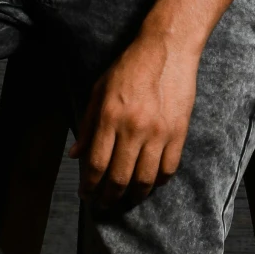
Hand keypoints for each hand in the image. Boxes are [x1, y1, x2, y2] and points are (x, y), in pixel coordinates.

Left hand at [75, 27, 199, 204]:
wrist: (166, 49)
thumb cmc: (129, 68)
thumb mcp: (99, 90)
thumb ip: (88, 124)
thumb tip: (76, 154)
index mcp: (110, 118)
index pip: (96, 165)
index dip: (89, 186)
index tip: (86, 195)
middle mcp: (133, 129)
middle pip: (119, 178)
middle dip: (108, 197)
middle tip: (103, 204)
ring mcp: (159, 132)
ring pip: (145, 179)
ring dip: (134, 195)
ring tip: (126, 198)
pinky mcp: (178, 132)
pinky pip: (169, 168)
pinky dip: (159, 181)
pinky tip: (151, 182)